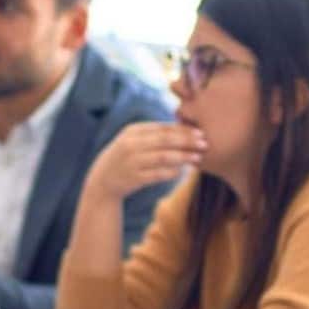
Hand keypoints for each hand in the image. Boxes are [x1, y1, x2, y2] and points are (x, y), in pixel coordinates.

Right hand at [82, 122, 205, 202]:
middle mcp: (131, 144)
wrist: (103, 180)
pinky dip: (173, 172)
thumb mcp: (134, 139)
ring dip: (184, 157)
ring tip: (198, 158)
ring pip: (164, 157)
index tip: (201, 132)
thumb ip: (154, 133)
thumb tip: (185, 128)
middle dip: (187, 141)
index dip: (183, 130)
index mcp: (133, 131)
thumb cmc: (126, 156)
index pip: (163, 127)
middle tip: (205, 143)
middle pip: (165, 140)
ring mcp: (132, 161)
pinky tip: (184, 171)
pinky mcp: (134, 178)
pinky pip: (158, 174)